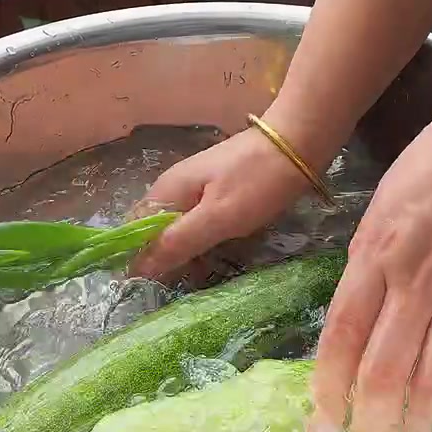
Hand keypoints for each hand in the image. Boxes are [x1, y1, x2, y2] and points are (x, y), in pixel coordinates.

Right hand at [132, 127, 311, 278]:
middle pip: (155, 231)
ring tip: (205, 275)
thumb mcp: (217, 218)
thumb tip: (136, 268)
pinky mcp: (217, 190)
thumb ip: (177, 242)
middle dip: (166, 259)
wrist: (297, 142)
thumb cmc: (256, 182)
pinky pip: (200, 221)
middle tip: (186, 284)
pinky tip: (219, 253)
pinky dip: (205, 239)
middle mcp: (173, 187)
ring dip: (188, 252)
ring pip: (179, 228)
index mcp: (166, 191)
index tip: (154, 288)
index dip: (138, 261)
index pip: (134, 231)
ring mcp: (196, 186)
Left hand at [311, 77, 431, 431]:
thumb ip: (367, 260)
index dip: (327, 389)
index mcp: (375, 254)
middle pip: (382, 374)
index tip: (321, 419)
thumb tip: (356, 314)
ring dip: (418, 424)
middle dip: (369, 421)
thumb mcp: (382, 204)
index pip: (340, 337)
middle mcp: (415, 283)